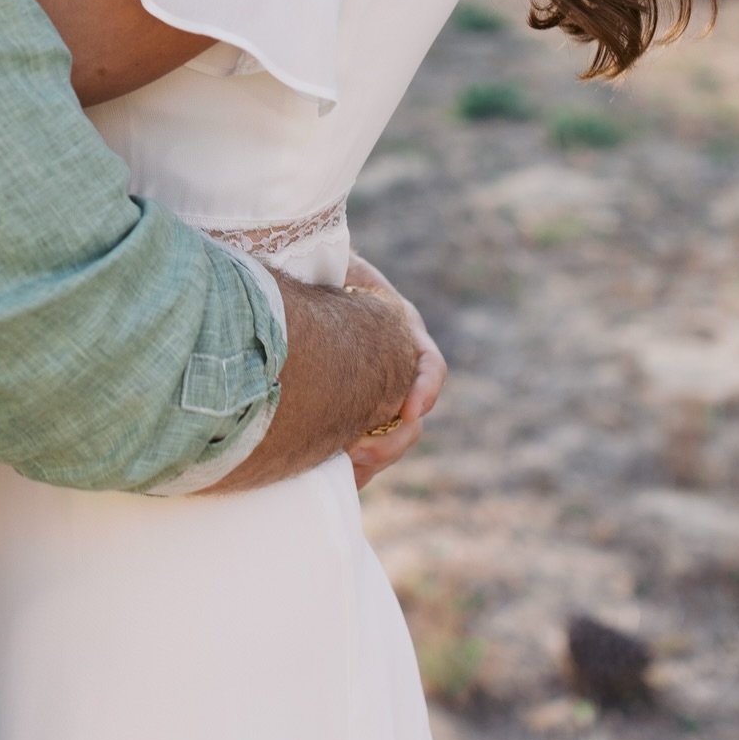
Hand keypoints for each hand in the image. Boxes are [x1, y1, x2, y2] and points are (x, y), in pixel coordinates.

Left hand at [341, 252, 445, 489]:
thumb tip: (343, 273)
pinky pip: (368, 446)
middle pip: (412, 417)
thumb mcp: (340, 264)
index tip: (409, 410)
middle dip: (391, 441)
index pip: (430, 366)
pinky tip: (338, 475)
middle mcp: (398, 366)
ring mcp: (381, 392)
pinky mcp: (359, 411)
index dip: (426, 388)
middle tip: (356, 453)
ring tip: (344, 466)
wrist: (308, 282)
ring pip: (393, 438)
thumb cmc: (323, 267)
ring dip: (374, 458)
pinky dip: (358, 466)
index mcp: (403, 330)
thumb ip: (349, 271)